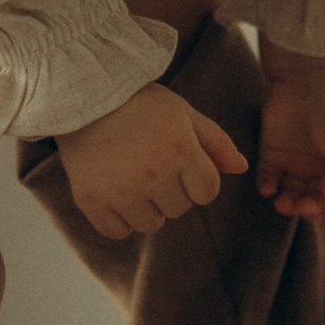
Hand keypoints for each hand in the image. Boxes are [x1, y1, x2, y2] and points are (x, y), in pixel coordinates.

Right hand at [58, 81, 247, 239]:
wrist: (82, 93)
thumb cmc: (139, 103)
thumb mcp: (183, 113)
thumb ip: (216, 142)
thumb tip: (242, 168)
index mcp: (181, 151)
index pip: (207, 192)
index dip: (197, 179)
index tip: (178, 161)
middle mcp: (153, 174)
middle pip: (180, 208)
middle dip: (171, 190)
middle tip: (149, 162)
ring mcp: (121, 190)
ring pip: (151, 223)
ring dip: (146, 207)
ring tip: (130, 176)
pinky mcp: (91, 200)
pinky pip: (118, 231)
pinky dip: (118, 219)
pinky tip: (113, 192)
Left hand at [254, 44, 324, 228]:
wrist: (307, 74)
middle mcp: (323, 166)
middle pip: (317, 200)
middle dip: (310, 209)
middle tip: (303, 206)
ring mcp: (297, 160)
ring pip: (292, 194)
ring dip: (288, 204)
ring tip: (283, 202)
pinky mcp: (272, 152)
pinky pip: (269, 178)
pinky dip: (268, 187)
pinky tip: (268, 188)